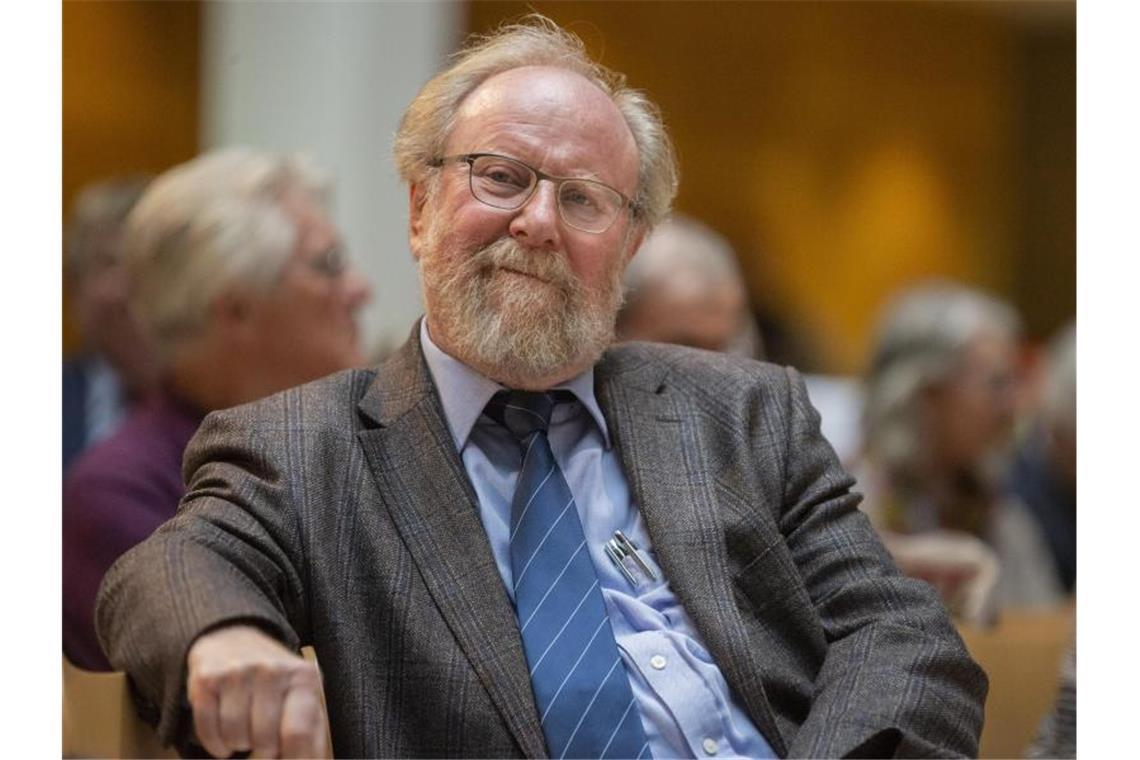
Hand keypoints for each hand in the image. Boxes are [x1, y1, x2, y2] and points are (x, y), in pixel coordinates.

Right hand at [186, 624, 328, 758]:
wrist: (233, 638)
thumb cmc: (274, 680)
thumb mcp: (303, 694)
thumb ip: (311, 733)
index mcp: (303, 678)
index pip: (298, 734)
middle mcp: (271, 671)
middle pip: (265, 741)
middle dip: (264, 752)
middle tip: (264, 741)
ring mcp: (237, 673)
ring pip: (235, 737)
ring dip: (238, 745)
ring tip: (246, 731)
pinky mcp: (207, 679)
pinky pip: (208, 731)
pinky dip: (215, 744)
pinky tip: (225, 735)